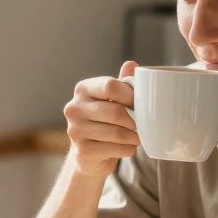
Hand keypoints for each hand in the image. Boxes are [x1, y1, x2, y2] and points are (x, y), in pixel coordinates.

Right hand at [62, 60, 139, 177]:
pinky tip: (128, 147)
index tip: (140, 103)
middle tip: (143, 124)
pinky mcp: (82, 152)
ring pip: (116, 133)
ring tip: (138, 136)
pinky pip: (114, 149)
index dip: (130, 95)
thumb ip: (121, 83)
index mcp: (82, 89)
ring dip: (134, 136)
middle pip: (115, 112)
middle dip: (134, 120)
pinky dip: (127, 149)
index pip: (110, 86)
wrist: (88, 153)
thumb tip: (132, 64)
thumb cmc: (103, 121)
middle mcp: (74, 108)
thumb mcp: (112, 99)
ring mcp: (75, 131)